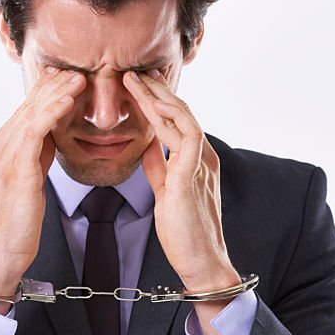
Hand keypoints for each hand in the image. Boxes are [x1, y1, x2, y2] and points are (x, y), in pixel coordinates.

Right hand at [0, 66, 85, 312]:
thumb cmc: (14, 229)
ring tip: (78, 79)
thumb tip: (50, 137)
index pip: (21, 115)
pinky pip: (33, 133)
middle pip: (25, 110)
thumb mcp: (25, 185)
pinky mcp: (14, 171)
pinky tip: (68, 101)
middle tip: (76, 72)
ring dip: (55, 94)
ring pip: (29, 115)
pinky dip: (51, 113)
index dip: (44, 96)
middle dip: (51, 89)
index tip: (65, 81)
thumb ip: (33, 158)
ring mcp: (0, 160)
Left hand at [122, 69, 239, 294]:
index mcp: (195, 160)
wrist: (201, 263)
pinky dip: (172, 116)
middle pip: (179, 112)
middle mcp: (202, 157)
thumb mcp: (166, 192)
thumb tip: (146, 146)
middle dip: (155, 90)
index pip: (174, 122)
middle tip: (132, 71)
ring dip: (158, 96)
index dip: (154, 102)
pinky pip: (187, 136)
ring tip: (136, 78)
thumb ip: (160, 167)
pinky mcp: (193, 177)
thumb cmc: (185, 233)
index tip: (133, 86)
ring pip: (183, 118)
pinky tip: (154, 103)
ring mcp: (200, 165)